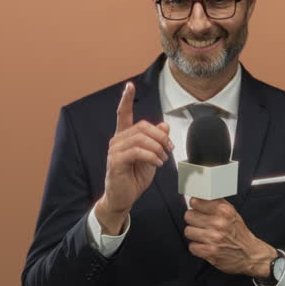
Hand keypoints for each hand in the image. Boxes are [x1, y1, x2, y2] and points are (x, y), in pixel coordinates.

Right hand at [96, 82, 173, 233]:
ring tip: (163, 159)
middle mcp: (117, 140)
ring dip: (158, 148)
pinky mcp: (115, 161)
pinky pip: (138, 152)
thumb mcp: (151, 157)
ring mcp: (114, 150)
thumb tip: (164, 125)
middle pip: (142, 126)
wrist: (123, 199)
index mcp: (124, 137)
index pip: (123, 114)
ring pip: (141, 138)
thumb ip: (156, 141)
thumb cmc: (134, 178)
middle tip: (170, 149)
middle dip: (161, 136)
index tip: (130, 86)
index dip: (126, 99)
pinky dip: (152, 156)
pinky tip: (158, 163)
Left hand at [183, 197, 276, 277]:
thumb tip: (196, 196)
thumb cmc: (239, 233)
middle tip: (203, 224)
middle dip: (194, 220)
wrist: (250, 255)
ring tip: (205, 236)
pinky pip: (192, 246)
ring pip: (188, 231)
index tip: (198, 209)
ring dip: (195, 234)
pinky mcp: (210, 252)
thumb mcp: (231, 213)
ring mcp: (214, 238)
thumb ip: (215, 203)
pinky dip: (197, 247)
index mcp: (224, 210)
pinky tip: (206, 246)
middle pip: (189, 216)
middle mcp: (219, 222)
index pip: (196, 201)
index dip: (195, 206)